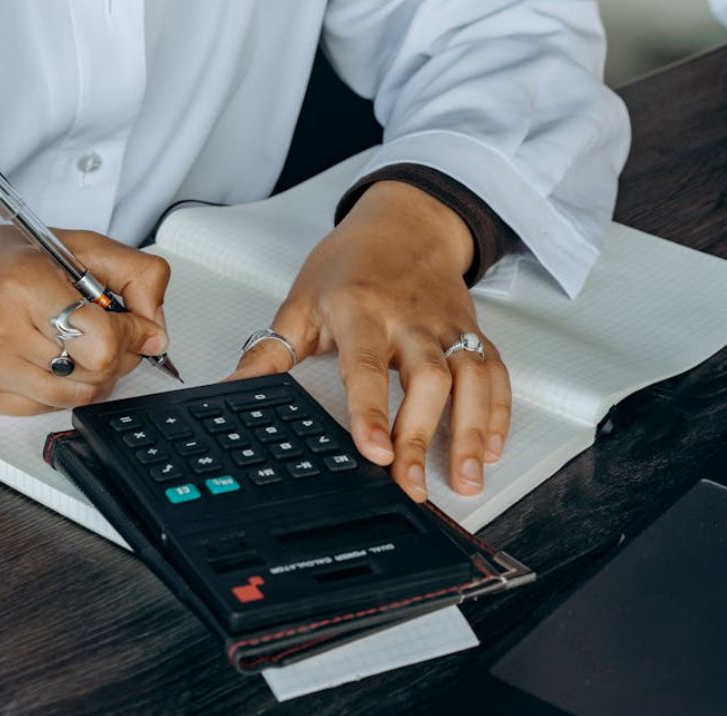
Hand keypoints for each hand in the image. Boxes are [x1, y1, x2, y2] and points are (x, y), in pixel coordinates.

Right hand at [0, 225, 169, 413]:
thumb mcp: (65, 246)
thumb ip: (129, 274)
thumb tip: (157, 331)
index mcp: (25, 281)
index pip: (107, 338)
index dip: (134, 335)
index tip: (135, 326)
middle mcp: (0, 327)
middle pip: (97, 371)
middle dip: (115, 356)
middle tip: (104, 335)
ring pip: (77, 396)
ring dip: (90, 376)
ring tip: (72, 346)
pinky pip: (46, 409)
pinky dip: (57, 388)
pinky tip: (40, 360)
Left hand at [230, 181, 510, 499]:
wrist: (405, 221)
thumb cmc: (349, 263)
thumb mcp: (300, 302)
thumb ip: (269, 353)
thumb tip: (229, 389)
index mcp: (361, 310)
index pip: (366, 366)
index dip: (371, 411)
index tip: (374, 451)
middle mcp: (410, 318)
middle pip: (427, 379)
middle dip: (421, 435)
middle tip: (413, 484)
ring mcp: (447, 325)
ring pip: (470, 378)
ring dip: (471, 431)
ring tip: (466, 480)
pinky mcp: (473, 332)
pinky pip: (495, 372)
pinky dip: (497, 412)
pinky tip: (491, 448)